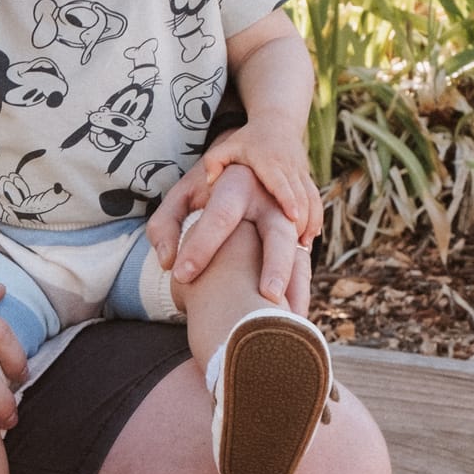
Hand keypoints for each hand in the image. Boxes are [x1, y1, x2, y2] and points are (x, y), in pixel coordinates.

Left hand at [146, 163, 313, 311]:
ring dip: (297, 283)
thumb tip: (168, 262)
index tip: (181, 276)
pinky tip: (295, 315)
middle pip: (277, 232)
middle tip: (266, 297)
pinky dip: (304, 286)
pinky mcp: (304, 230)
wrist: (257, 155)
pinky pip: (308, 260)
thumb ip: (165, 224)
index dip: (201, 245)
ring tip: (288, 317)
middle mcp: (271, 198)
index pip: (220, 216)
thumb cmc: (210, 185)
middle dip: (275, 264)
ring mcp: (294, 214)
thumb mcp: (183, 194)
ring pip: (301, 249)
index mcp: (238, 184)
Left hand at [196, 123, 321, 243]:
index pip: (281, 182)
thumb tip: (210, 183)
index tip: (292, 217)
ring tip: (304, 247)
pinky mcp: (307, 179)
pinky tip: (310, 238)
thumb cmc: (247, 140)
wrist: (278, 123)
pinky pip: (315, 199)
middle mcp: (289, 167)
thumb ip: (214, 162)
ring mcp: (301, 173)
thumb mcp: (227, 146)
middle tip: (297, 247)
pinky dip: (316, 218)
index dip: (288, 199)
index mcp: (269, 160)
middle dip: (301, 220)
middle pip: (300, 195)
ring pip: (311, 199)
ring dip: (311, 223)